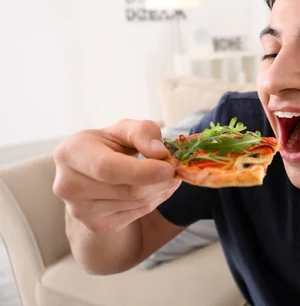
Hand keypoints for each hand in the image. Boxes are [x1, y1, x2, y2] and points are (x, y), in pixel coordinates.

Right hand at [53, 119, 179, 234]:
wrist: (93, 170)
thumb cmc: (110, 145)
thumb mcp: (126, 129)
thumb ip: (144, 132)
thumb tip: (160, 153)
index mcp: (71, 153)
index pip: (107, 168)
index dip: (142, 171)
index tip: (170, 168)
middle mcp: (67, 185)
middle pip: (127, 190)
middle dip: (160, 181)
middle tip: (176, 169)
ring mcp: (79, 210)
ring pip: (135, 203)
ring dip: (160, 190)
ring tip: (166, 175)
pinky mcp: (95, 225)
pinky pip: (136, 215)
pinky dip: (154, 201)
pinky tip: (155, 188)